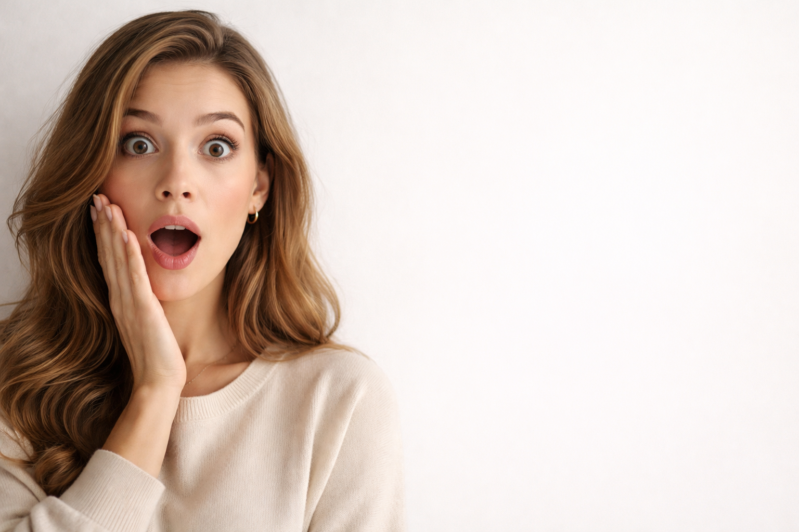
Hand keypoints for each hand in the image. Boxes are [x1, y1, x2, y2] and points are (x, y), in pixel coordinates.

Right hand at [91, 193, 186, 392]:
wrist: (158, 381)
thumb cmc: (156, 354)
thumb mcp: (147, 321)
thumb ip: (143, 302)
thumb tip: (146, 288)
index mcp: (121, 300)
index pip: (108, 260)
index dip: (103, 235)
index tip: (100, 210)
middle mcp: (120, 298)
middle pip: (108, 254)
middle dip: (103, 225)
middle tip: (97, 197)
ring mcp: (129, 303)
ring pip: (118, 260)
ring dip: (112, 231)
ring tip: (107, 206)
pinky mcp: (143, 309)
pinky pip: (134, 277)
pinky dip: (129, 255)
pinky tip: (125, 235)